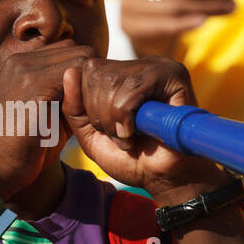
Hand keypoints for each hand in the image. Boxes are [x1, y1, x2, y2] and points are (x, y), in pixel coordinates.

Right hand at [0, 40, 97, 198]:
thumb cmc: (19, 151)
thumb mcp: (44, 117)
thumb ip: (66, 97)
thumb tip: (95, 85)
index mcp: (18, 64)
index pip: (67, 49)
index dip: (85, 73)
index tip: (91, 99)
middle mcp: (19, 60)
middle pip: (77, 49)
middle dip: (92, 74)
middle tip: (96, 104)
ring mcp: (24, 70)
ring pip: (81, 59)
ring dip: (92, 83)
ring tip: (92, 111)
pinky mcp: (33, 86)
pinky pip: (77, 77)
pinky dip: (88, 94)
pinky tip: (87, 118)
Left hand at [62, 56, 224, 200]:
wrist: (164, 178)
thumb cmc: (131, 158)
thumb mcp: (91, 133)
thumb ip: (74, 106)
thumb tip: (69, 72)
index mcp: (122, 73)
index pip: (88, 69)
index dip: (87, 103)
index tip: (104, 129)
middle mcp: (141, 65)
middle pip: (97, 73)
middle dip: (99, 113)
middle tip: (117, 136)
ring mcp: (159, 67)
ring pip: (112, 81)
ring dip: (113, 119)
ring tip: (128, 137)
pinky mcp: (173, 76)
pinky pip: (132, 89)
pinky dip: (126, 117)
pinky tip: (136, 133)